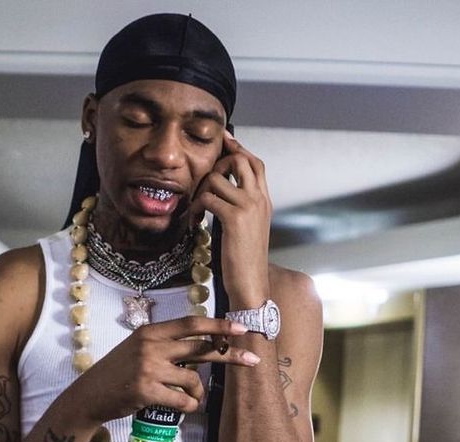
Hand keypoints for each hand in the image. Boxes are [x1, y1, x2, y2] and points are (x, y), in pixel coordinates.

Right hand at [77, 315, 257, 421]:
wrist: (90, 396)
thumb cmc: (118, 373)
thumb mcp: (139, 349)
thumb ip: (167, 346)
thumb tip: (204, 347)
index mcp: (151, 332)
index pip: (191, 323)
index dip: (218, 326)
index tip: (240, 328)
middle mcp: (151, 346)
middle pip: (201, 348)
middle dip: (230, 355)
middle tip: (252, 360)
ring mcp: (149, 368)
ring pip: (194, 379)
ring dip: (199, 392)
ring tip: (191, 398)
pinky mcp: (147, 391)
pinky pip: (183, 400)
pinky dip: (190, 407)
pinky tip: (185, 408)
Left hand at [191, 131, 271, 306]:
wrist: (251, 284)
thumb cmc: (244, 262)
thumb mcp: (247, 230)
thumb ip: (241, 208)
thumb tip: (221, 194)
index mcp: (264, 202)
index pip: (255, 164)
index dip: (239, 149)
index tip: (224, 140)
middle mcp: (259, 200)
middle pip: (240, 160)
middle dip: (218, 164)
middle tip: (205, 183)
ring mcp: (248, 207)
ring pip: (218, 178)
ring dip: (201, 191)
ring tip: (197, 210)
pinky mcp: (233, 218)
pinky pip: (208, 198)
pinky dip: (196, 208)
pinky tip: (195, 222)